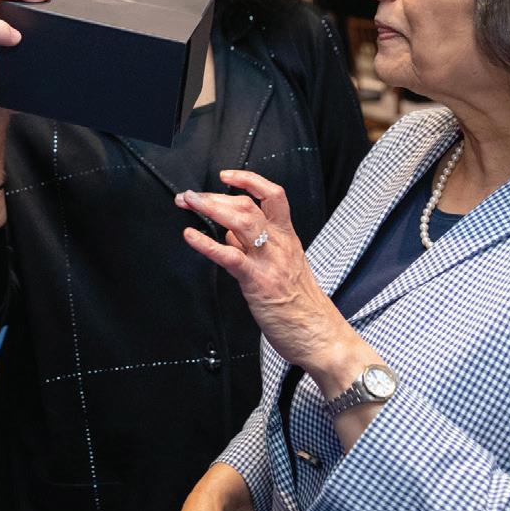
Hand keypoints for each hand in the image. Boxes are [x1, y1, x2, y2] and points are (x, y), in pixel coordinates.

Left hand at [176, 170, 363, 380]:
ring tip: (188, 204)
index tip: (226, 176)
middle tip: (189, 196)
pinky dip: (207, 244)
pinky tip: (191, 237)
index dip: (249, 181)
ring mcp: (270, 262)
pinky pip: (230, 257)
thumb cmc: (302, 305)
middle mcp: (280, 244)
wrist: (321, 335)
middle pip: (248, 206)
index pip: (272, 196)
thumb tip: (229, 232)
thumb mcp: (284, 266)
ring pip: (241, 222)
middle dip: (215, 196)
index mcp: (288, 238)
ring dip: (210, 209)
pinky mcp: (259, 283)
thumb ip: (257, 247)